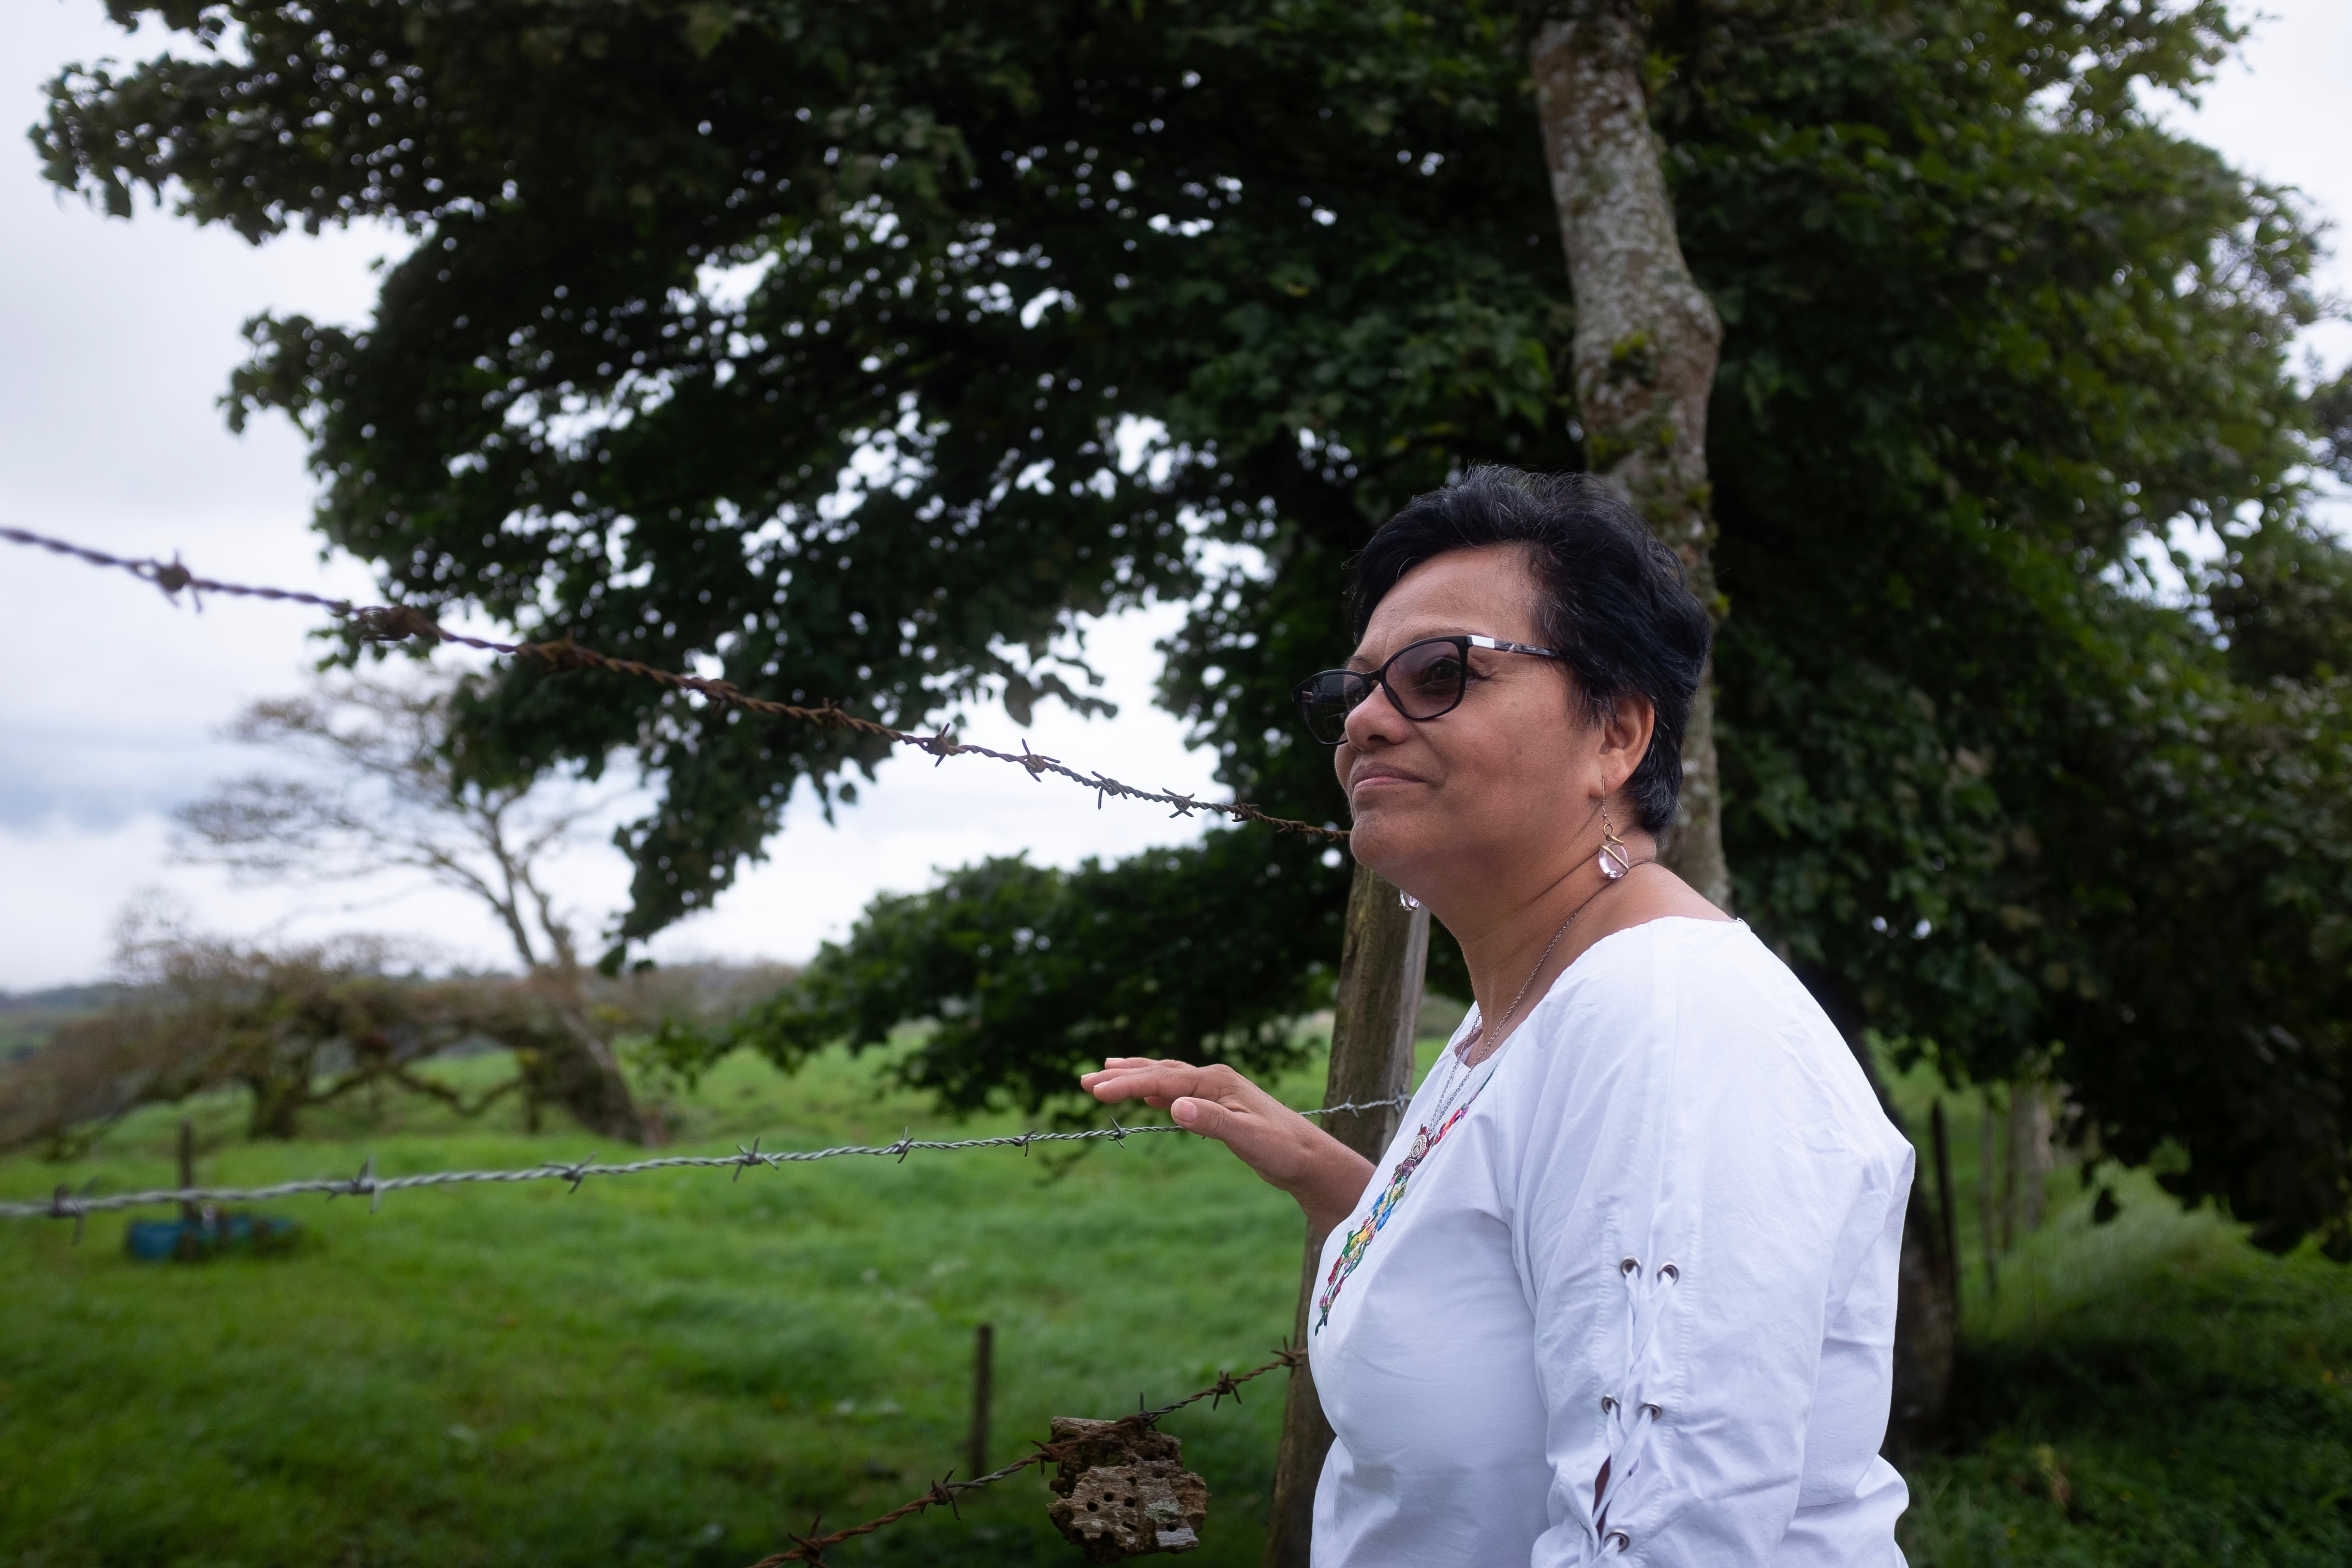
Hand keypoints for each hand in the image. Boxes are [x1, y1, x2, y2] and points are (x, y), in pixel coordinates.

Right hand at [1079, 1057, 1375, 1236]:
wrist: (1310, 1158)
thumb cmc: (1282, 1149)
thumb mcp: (1247, 1137)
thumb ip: (1211, 1121)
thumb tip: (1173, 1106)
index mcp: (1216, 1081)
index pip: (1162, 1080)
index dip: (1127, 1084)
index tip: (1095, 1091)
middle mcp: (1214, 1079)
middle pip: (1160, 1072)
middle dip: (1122, 1075)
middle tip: (1085, 1080)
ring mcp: (1216, 1090)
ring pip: (1167, 1077)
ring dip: (1136, 1076)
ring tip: (1106, 1072)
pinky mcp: (1219, 1105)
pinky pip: (1178, 1090)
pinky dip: (1156, 1089)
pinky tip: (1148, 1095)